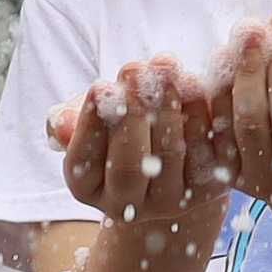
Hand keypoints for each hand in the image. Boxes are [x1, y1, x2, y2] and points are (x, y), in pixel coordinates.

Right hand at [48, 57, 226, 223]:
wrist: (168, 138)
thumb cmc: (117, 120)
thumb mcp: (88, 115)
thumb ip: (70, 118)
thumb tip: (61, 124)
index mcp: (87, 188)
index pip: (83, 160)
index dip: (91, 123)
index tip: (100, 86)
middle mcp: (128, 205)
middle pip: (129, 166)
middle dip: (132, 114)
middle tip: (135, 71)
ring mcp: (172, 201)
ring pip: (171, 155)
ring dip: (167, 105)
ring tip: (163, 66)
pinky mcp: (210, 187)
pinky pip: (206, 150)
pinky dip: (199, 112)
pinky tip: (192, 82)